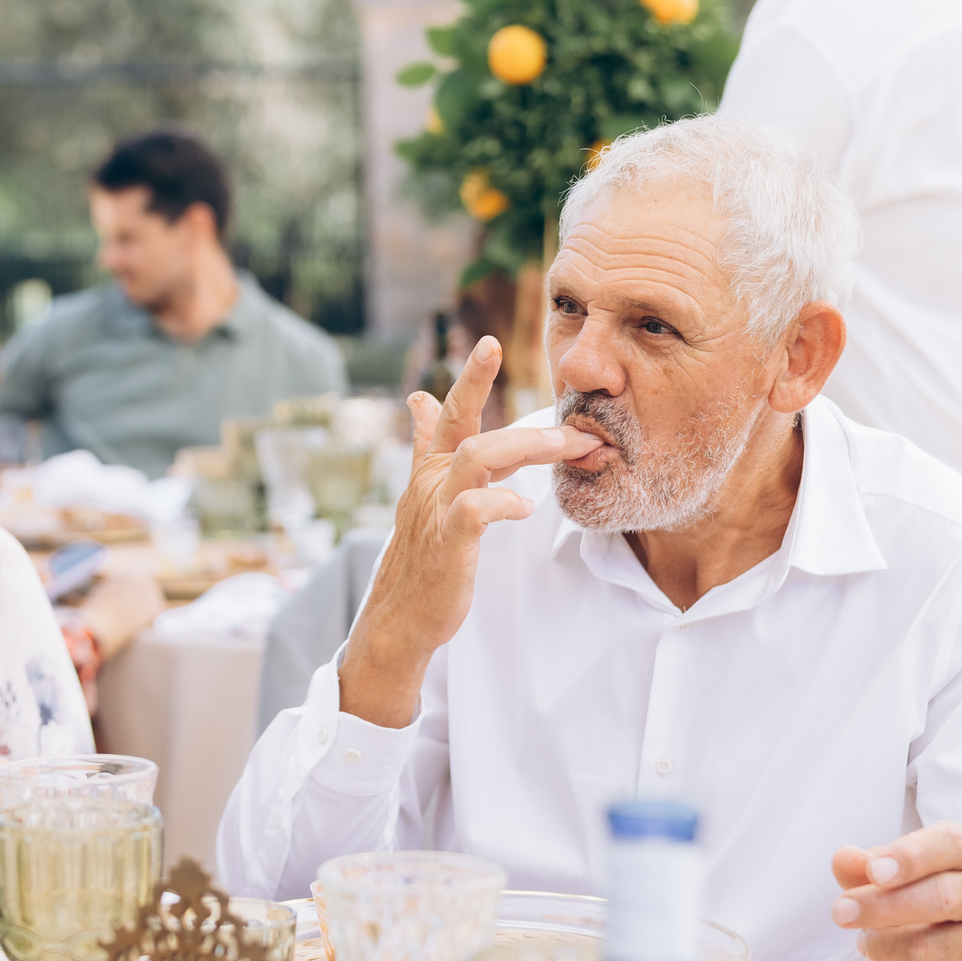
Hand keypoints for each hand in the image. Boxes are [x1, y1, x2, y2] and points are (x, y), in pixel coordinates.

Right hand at [339, 336, 597, 727]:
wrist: (400, 617)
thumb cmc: (422, 555)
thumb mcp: (425, 494)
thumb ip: (429, 446)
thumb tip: (420, 399)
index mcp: (430, 469)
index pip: (449, 413)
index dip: (469, 378)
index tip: (490, 342)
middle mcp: (430, 483)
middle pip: (459, 424)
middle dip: (483, 388)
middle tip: (523, 371)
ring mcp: (437, 512)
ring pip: (472, 459)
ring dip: (520, 445)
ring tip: (562, 443)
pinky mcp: (447, 546)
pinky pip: (473, 514)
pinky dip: (500, 503)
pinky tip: (524, 505)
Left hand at [829, 823, 961, 960]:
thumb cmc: (928, 907)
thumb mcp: (897, 878)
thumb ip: (866, 867)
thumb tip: (845, 858)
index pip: (952, 844)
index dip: (910, 856)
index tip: (873, 871)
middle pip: (944, 898)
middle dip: (883, 906)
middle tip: (841, 913)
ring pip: (932, 948)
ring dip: (884, 948)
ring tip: (867, 944)